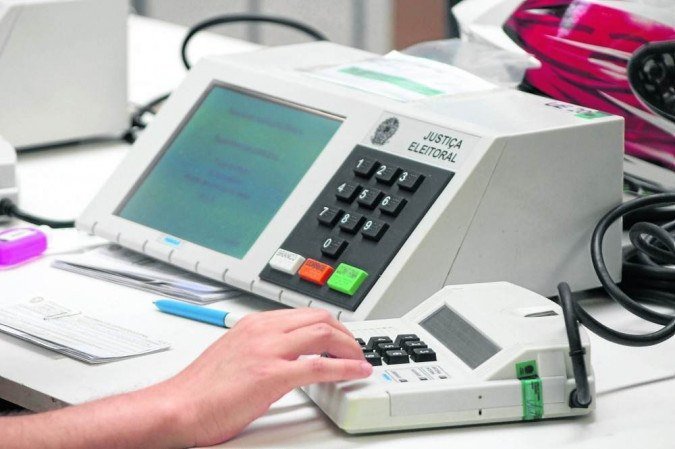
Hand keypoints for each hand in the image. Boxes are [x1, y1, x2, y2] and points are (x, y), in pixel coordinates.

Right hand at [160, 308, 371, 446]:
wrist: (179, 406)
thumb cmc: (202, 388)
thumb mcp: (236, 354)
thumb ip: (263, 348)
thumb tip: (288, 357)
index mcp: (255, 324)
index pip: (304, 314)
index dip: (330, 326)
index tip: (341, 338)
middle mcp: (263, 331)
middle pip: (319, 318)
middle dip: (345, 333)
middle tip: (355, 350)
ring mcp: (268, 350)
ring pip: (323, 333)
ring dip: (349, 347)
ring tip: (359, 361)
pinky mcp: (271, 374)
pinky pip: (319, 365)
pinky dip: (345, 367)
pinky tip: (356, 373)